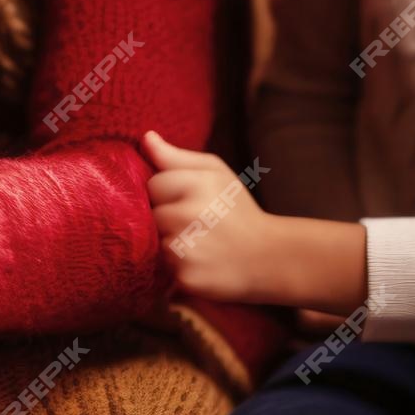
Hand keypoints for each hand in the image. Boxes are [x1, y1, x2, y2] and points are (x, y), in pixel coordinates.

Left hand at [142, 130, 274, 303]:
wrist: (269, 257)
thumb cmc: (238, 211)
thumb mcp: (215, 173)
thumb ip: (177, 157)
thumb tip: (146, 137)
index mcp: (197, 183)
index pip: (153, 185)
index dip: (168, 194)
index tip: (191, 201)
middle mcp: (191, 214)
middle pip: (152, 214)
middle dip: (168, 219)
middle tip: (198, 224)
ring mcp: (188, 248)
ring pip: (156, 241)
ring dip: (171, 243)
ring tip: (199, 243)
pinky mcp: (187, 276)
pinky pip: (164, 267)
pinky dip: (178, 267)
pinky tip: (201, 263)